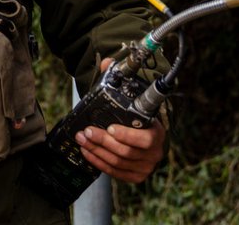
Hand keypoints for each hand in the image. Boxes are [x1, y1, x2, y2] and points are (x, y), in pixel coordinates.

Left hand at [73, 57, 166, 182]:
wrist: (140, 134)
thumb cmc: (133, 116)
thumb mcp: (129, 98)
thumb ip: (117, 79)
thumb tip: (107, 62)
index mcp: (157, 132)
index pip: (145, 138)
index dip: (127, 135)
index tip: (110, 127)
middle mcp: (154, 152)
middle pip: (126, 151)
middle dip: (103, 141)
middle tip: (86, 131)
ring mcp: (145, 166)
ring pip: (117, 162)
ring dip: (96, 151)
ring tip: (82, 139)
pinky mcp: (135, 176)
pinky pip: (115, 172)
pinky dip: (98, 162)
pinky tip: (87, 152)